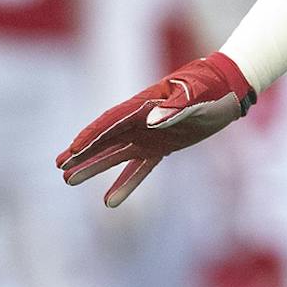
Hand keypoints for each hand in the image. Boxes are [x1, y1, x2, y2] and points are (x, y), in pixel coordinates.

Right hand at [56, 53, 254, 206]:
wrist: (227, 88)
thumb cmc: (210, 85)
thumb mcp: (196, 93)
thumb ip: (176, 107)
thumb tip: (151, 121)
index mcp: (144, 103)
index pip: (112, 121)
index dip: (92, 135)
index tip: (72, 150)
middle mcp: (140, 120)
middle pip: (106, 139)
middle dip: (83, 152)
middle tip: (59, 166)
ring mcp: (149, 135)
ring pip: (116, 155)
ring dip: (94, 167)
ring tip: (69, 179)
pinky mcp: (162, 148)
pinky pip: (140, 168)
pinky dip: (126, 184)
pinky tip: (109, 201)